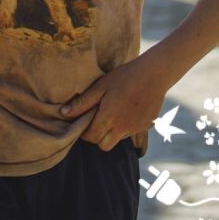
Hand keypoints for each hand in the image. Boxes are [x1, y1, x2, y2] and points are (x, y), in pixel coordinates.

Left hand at [59, 55, 174, 151]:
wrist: (154, 73)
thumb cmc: (125, 76)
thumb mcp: (101, 86)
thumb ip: (83, 102)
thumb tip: (63, 113)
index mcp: (108, 118)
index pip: (91, 137)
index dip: (84, 132)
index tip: (85, 120)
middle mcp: (122, 127)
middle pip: (103, 145)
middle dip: (97, 137)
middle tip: (97, 121)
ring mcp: (135, 128)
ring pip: (118, 140)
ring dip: (112, 132)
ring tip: (113, 112)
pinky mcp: (146, 126)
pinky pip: (131, 133)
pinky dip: (126, 127)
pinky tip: (127, 110)